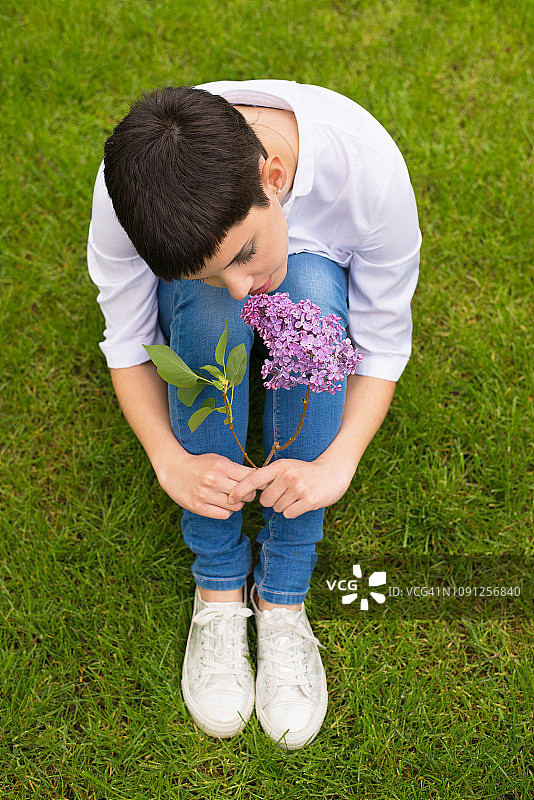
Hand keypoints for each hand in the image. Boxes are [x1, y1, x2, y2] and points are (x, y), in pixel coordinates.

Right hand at [156, 447, 255, 518]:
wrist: (173, 469)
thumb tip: (258, 478)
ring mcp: (205, 495)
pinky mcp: (198, 507)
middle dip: (248, 494)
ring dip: (237, 504)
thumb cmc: (200, 464)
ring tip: (231, 498)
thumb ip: (236, 469)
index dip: (255, 482)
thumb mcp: (218, 460)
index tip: (254, 484)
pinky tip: (222, 504)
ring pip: (236, 506)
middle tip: (243, 493)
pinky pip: (224, 515)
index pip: (249, 477)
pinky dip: (227, 511)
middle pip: (245, 493)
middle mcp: (213, 480)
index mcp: (220, 466)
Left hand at [228, 456, 353, 518]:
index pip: (253, 479)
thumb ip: (268, 476)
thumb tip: (244, 489)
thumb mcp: (286, 467)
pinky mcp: (309, 500)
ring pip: (277, 508)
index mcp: (279, 466)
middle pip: (265, 500)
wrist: (333, 471)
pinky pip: (289, 514)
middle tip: (286, 493)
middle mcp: (287, 476)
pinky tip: (303, 502)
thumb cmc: (305, 471)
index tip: (230, 499)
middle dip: (272, 501)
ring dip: (284, 506)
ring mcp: (298, 488)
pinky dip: (293, 511)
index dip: (239, 490)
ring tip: (297, 495)